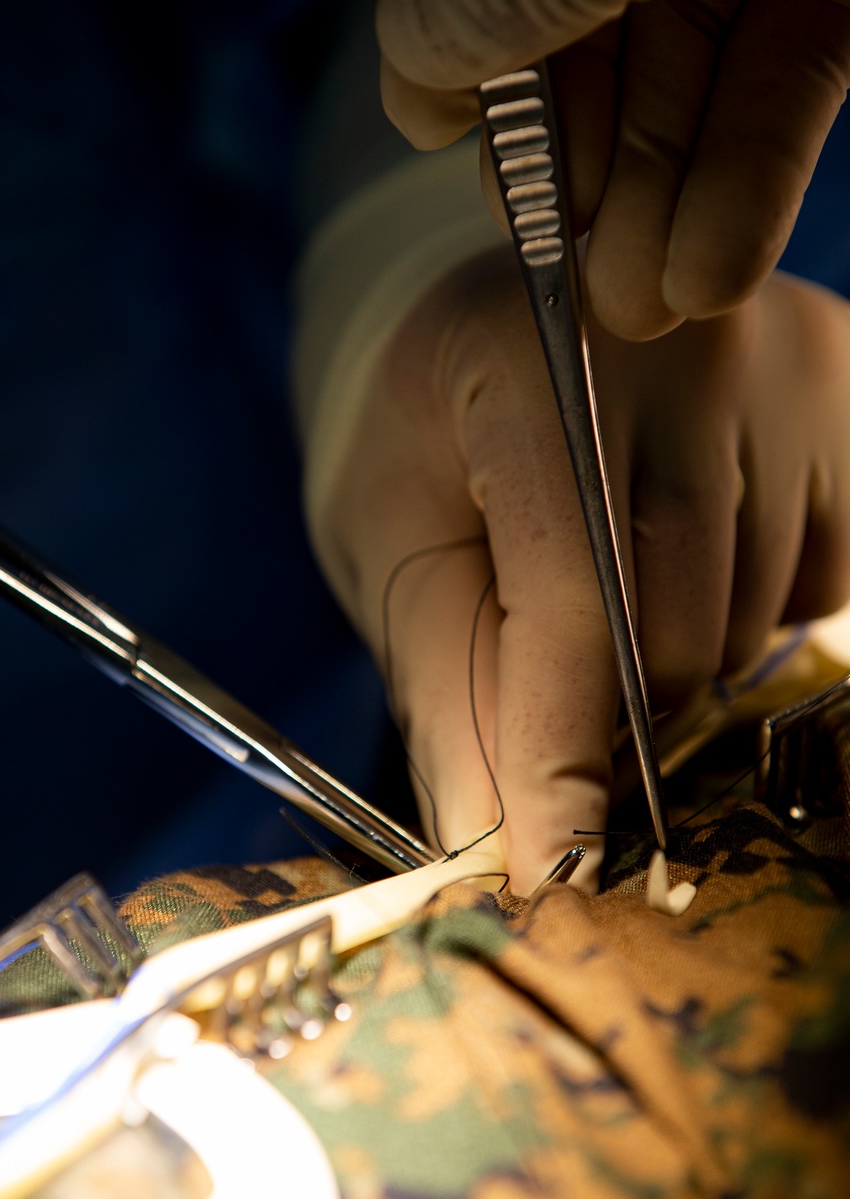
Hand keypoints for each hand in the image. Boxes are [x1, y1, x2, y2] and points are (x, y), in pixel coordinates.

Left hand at [306, 255, 849, 891]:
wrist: (495, 325)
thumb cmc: (427, 441)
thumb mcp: (393, 550)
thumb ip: (447, 689)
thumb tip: (496, 852)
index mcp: (530, 354)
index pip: (570, 596)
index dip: (559, 756)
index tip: (551, 874)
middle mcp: (683, 338)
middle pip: (680, 631)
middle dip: (609, 712)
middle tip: (552, 685)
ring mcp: (785, 357)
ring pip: (753, 623)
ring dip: (681, 659)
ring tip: (613, 586)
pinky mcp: (848, 387)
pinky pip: (826, 580)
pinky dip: (754, 605)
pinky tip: (690, 549)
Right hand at [377, 0, 849, 339]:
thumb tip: (415, 59)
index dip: (444, 18)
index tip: (439, 132)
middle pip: (571, 2)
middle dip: (570, 154)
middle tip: (562, 271)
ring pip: (679, 58)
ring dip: (653, 199)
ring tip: (642, 308)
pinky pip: (780, 72)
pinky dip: (744, 178)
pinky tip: (711, 269)